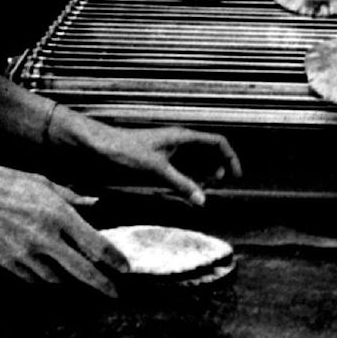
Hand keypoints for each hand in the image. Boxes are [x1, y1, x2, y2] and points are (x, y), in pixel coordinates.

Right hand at [0, 162, 127, 295]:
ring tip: (74, 272)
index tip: (125, 269)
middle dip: (101, 284)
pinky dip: (44, 276)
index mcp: (58, 215)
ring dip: (68, 277)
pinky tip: (47, 268)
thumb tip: (97, 203)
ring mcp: (25, 254)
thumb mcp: (44, 183)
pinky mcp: (8, 263)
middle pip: (81, 270)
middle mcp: (45, 238)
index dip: (113, 259)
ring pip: (57, 278)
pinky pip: (34, 278)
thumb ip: (73, 198)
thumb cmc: (8, 182)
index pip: (95, 244)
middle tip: (114, 293)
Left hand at [55, 113, 241, 204]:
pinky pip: (182, 167)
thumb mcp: (156, 169)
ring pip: (196, 161)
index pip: (218, 142)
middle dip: (217, 169)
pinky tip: (183, 190)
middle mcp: (179, 140)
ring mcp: (170, 148)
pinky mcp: (160, 157)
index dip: (230, 158)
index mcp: (183, 136)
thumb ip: (181, 184)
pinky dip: (188, 178)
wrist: (100, 145)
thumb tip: (202, 201)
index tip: (236, 177)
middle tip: (213, 187)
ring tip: (199, 191)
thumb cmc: (126, 150)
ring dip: (202, 175)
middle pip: (210, 152)